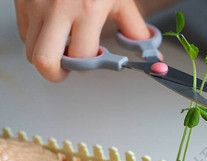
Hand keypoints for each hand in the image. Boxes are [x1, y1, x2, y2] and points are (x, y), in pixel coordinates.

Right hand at [14, 0, 150, 81]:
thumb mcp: (120, 1)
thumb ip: (135, 30)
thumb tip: (150, 53)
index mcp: (87, 10)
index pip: (82, 57)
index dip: (89, 64)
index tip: (95, 59)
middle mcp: (57, 9)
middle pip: (43, 61)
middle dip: (56, 74)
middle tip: (68, 69)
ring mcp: (35, 5)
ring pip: (31, 51)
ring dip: (48, 56)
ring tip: (63, 46)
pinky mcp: (22, 3)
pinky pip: (24, 34)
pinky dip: (37, 39)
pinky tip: (53, 30)